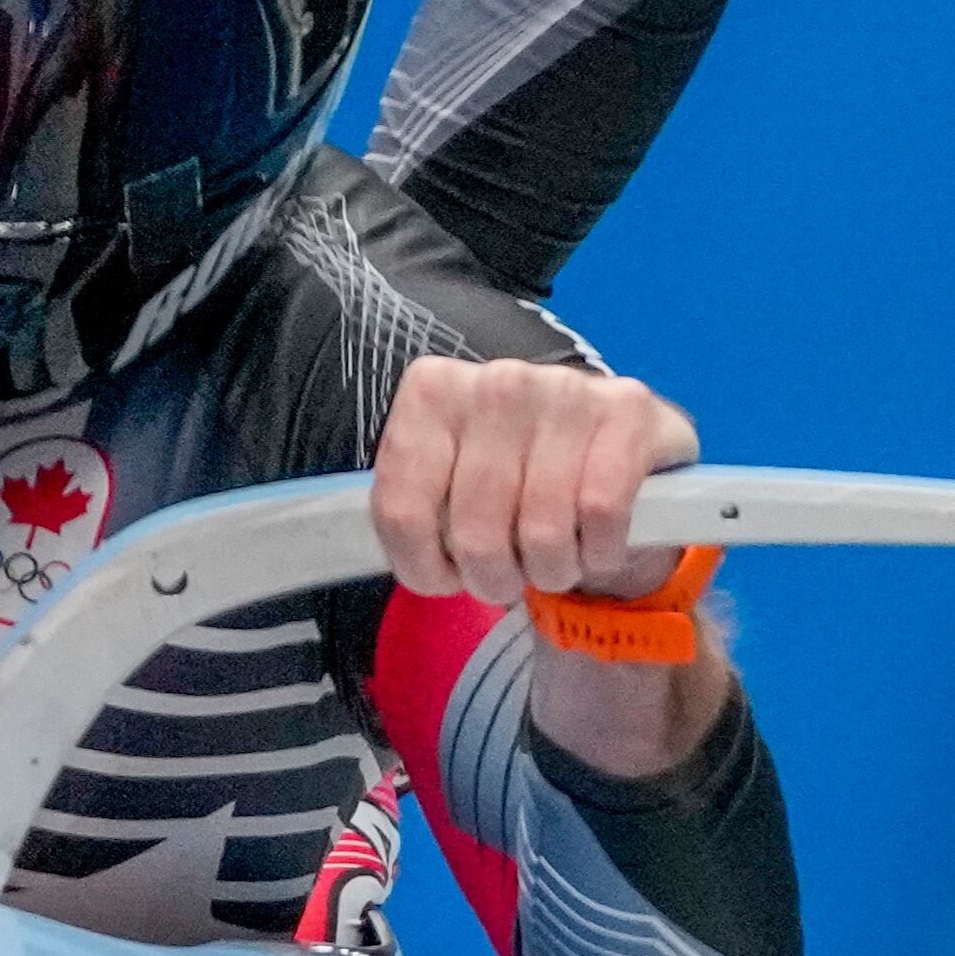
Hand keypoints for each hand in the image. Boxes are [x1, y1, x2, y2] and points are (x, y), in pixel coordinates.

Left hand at [372, 356, 727, 777]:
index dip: (422, 567)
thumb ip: (405, 511)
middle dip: (493, 578)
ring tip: (555, 558)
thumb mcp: (447, 491)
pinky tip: (597, 543)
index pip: (398, 510)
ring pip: (538, 529)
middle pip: (471, 530)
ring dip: (549, 571)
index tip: (444, 576)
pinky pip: (600, 516)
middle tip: (511, 574)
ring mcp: (566, 388)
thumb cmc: (519, 488)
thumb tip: (323, 550)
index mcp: (430, 392)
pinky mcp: (631, 411)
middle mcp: (495, 378)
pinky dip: (598, 552)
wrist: (623, 469)